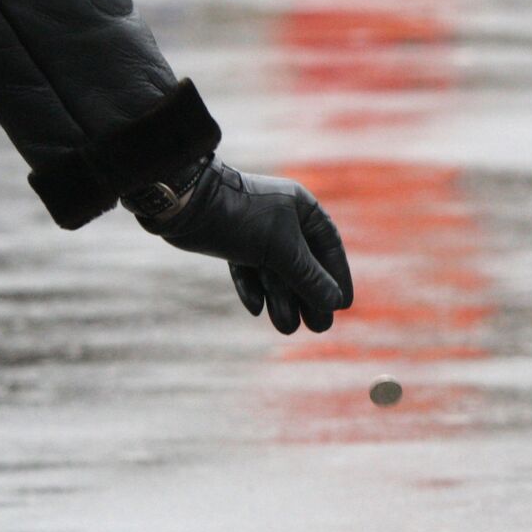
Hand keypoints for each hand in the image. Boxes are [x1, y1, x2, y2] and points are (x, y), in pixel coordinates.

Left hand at [142, 160, 353, 333]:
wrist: (189, 204)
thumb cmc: (242, 218)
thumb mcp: (282, 250)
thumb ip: (309, 277)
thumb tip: (335, 303)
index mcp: (302, 207)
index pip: (329, 246)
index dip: (337, 276)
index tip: (343, 305)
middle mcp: (282, 217)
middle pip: (304, 263)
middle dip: (309, 296)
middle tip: (318, 327)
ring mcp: (257, 230)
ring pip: (276, 270)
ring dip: (281, 299)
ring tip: (286, 328)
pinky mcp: (233, 241)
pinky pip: (250, 269)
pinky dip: (254, 288)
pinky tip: (257, 309)